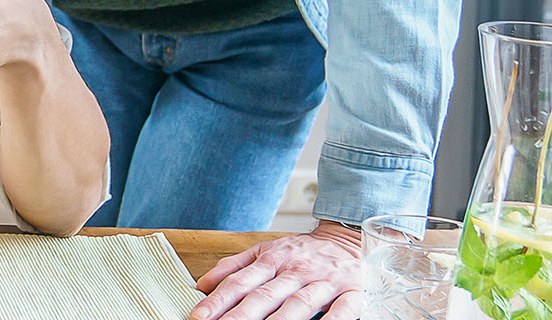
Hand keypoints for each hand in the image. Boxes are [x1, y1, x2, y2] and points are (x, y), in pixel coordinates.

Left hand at [191, 222, 368, 319]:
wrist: (347, 240)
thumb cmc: (302, 252)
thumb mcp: (265, 251)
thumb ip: (234, 267)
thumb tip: (202, 284)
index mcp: (272, 259)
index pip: (240, 282)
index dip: (219, 300)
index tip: (199, 316)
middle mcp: (296, 269)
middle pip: (265, 295)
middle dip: (241, 315)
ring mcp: (325, 281)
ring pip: (299, 303)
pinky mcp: (353, 292)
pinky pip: (342, 309)